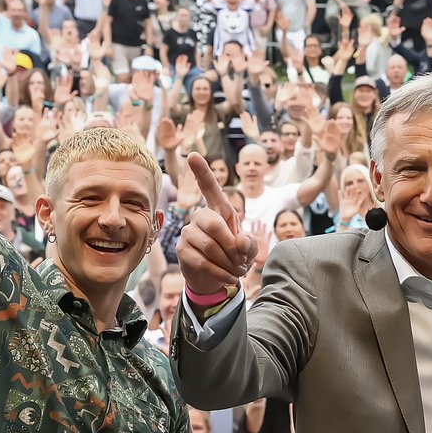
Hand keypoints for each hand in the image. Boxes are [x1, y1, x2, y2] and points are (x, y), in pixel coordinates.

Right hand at [177, 153, 258, 294]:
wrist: (218, 277)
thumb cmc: (235, 255)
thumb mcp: (249, 248)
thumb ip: (249, 243)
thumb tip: (240, 242)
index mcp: (218, 210)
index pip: (210, 188)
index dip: (202, 172)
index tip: (193, 155)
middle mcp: (200, 216)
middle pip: (214, 224)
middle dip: (232, 246)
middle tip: (243, 261)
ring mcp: (188, 232)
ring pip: (210, 246)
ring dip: (230, 263)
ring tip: (238, 271)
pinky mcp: (182, 250)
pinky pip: (203, 262)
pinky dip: (222, 273)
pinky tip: (229, 278)